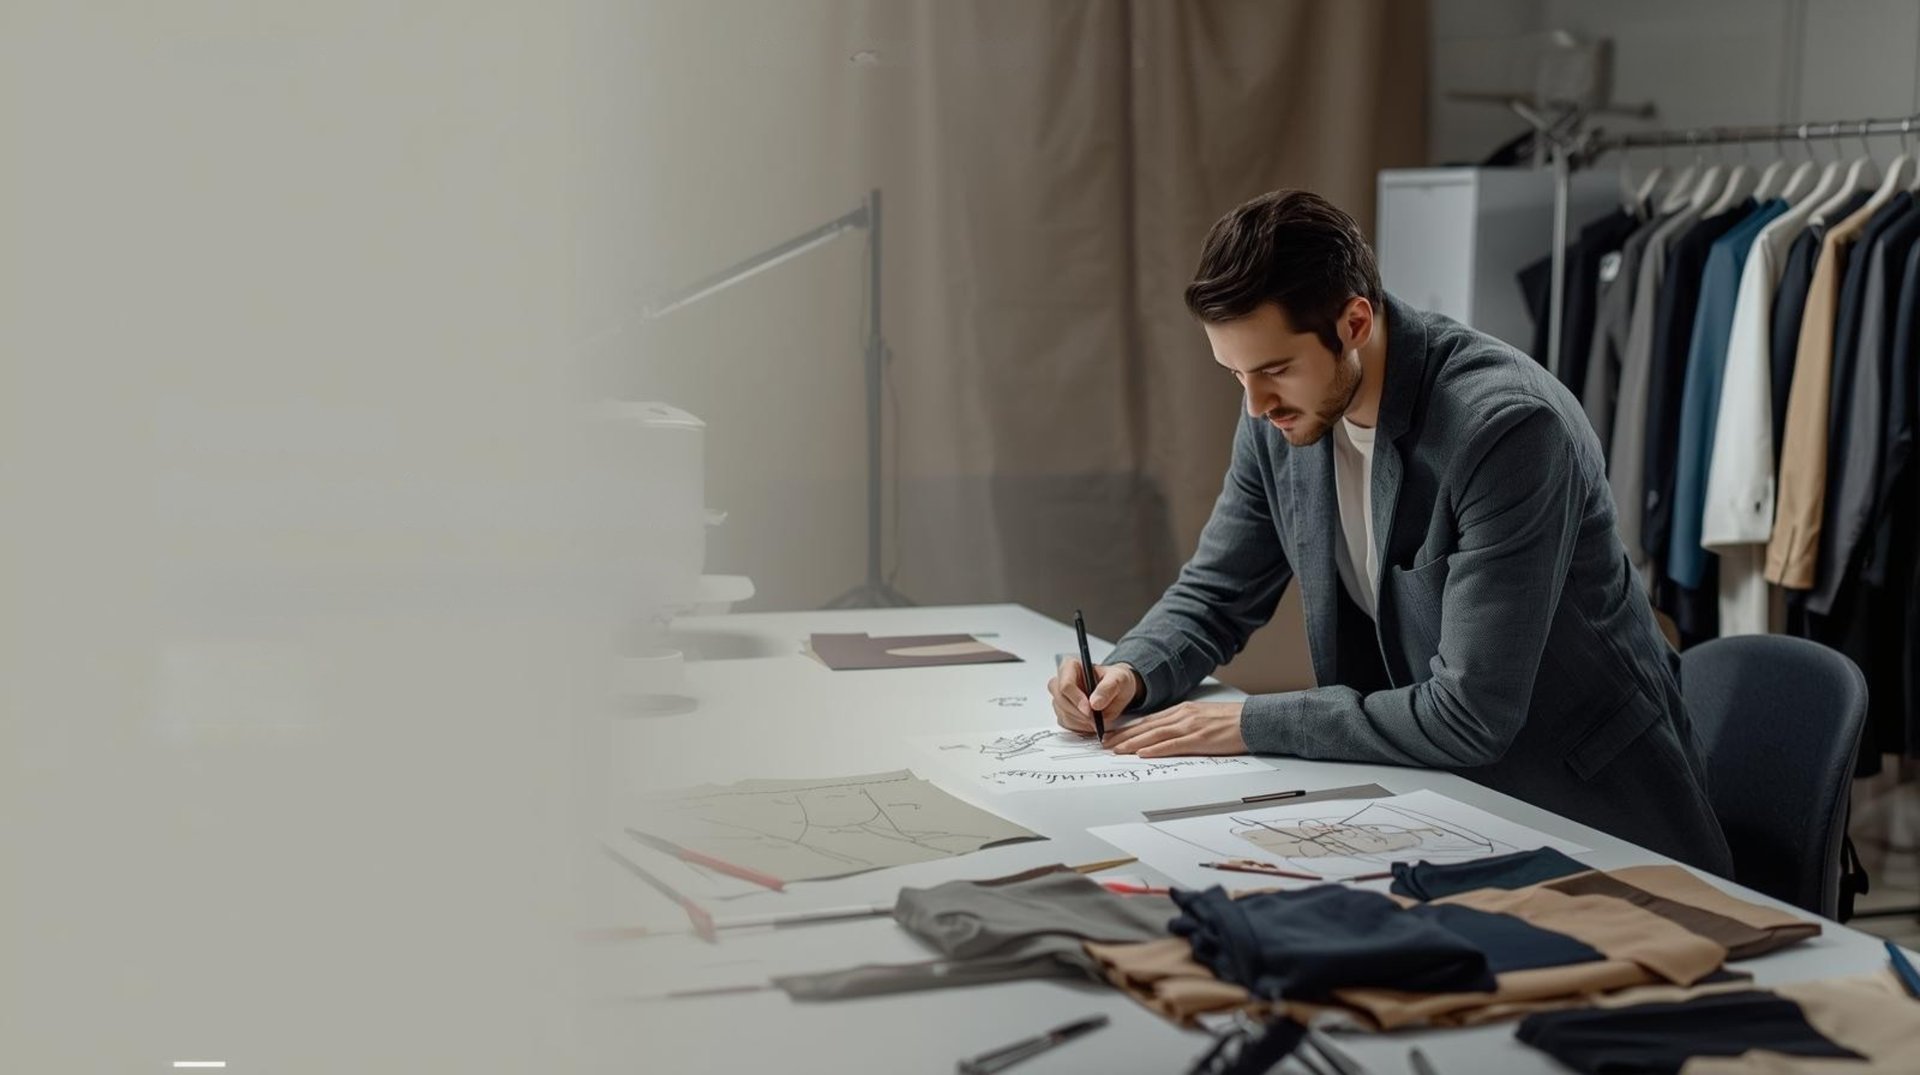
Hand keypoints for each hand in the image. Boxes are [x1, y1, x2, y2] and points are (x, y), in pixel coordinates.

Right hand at [1049, 659, 1138, 735]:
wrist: (1118, 690)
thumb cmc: (1116, 680)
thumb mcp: (1119, 679)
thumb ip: (1108, 688)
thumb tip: (1095, 703)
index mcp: (1072, 666)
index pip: (1065, 684)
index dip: (1076, 699)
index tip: (1090, 710)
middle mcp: (1062, 680)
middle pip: (1060, 700)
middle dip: (1079, 713)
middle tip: (1096, 718)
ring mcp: (1060, 696)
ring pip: (1062, 713)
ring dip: (1080, 720)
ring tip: (1097, 719)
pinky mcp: (1062, 710)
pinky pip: (1065, 722)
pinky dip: (1079, 726)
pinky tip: (1091, 722)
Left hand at [1105, 701, 1246, 756]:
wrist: (1252, 720)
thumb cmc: (1230, 721)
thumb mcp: (1201, 717)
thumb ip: (1183, 723)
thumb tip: (1165, 734)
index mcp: (1181, 711)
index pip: (1148, 721)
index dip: (1128, 728)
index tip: (1112, 735)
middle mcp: (1182, 716)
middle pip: (1146, 727)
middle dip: (1123, 736)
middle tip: (1104, 743)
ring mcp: (1190, 727)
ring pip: (1155, 735)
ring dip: (1133, 743)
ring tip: (1116, 750)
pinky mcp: (1199, 739)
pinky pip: (1173, 745)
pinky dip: (1156, 749)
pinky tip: (1143, 753)